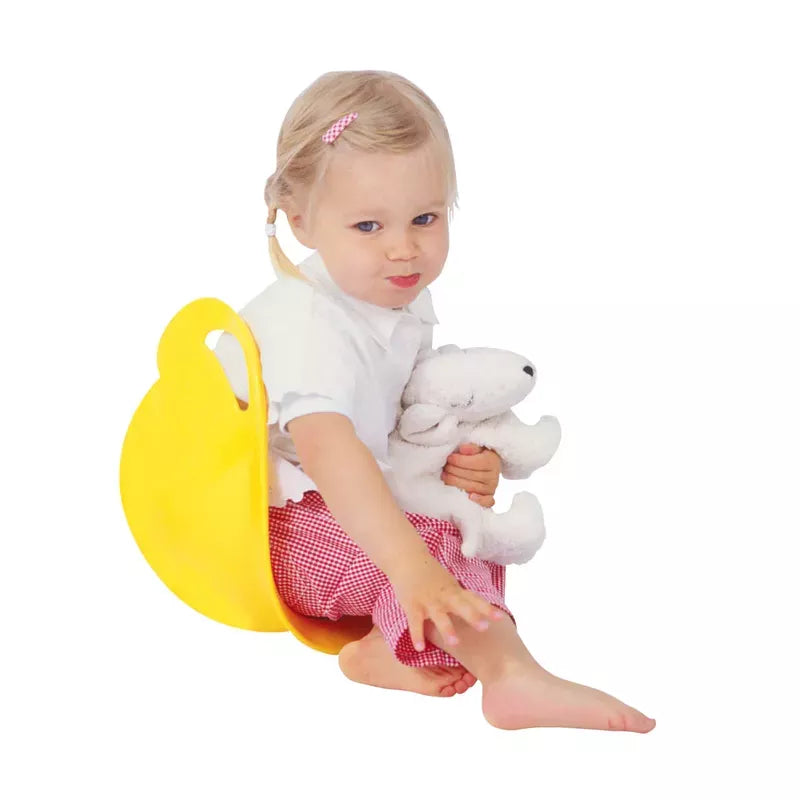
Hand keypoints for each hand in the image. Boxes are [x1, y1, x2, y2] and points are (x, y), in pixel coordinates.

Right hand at [390, 554, 504, 651]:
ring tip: (455, 643)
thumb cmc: (429, 573)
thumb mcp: (448, 583)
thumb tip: (477, 611)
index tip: (500, 618)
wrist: (407, 559)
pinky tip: (420, 648)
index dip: (487, 608)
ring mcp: (428, 600)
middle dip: (472, 616)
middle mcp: (444, 596)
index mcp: (454, 591)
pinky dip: (417, 635)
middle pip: (460, 606)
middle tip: (484, 628)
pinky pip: (415, 622)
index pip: (473, 599)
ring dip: (447, 628)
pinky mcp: (412, 605)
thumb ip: (459, 597)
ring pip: (439, 615)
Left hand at [441, 443, 500, 507]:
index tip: (450, 458)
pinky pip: (487, 502)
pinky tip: (469, 497)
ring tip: (445, 477)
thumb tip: (462, 449)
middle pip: (472, 475)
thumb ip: (471, 447)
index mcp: (492, 461)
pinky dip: (480, 501)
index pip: (475, 463)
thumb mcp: (477, 447)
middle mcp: (493, 476)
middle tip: (445, 467)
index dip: (460, 461)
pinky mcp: (489, 497)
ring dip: (457, 483)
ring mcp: (491, 488)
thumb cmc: (480, 455)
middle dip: (455, 471)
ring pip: (473, 487)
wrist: (490, 465)